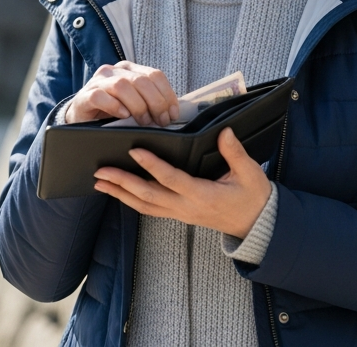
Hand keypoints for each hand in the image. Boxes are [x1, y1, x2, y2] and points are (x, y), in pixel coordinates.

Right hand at [65, 61, 178, 125]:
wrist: (82, 119)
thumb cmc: (113, 112)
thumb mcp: (134, 103)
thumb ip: (150, 102)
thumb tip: (173, 112)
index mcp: (129, 69)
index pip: (155, 75)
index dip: (168, 95)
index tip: (173, 114)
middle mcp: (113, 71)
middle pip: (141, 81)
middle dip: (156, 103)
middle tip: (161, 122)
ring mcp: (98, 82)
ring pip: (123, 86)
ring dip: (138, 106)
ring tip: (143, 122)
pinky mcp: (84, 96)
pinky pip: (100, 97)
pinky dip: (114, 106)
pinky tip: (123, 116)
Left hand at [93, 128, 271, 238]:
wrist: (256, 225)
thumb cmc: (253, 197)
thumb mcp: (250, 173)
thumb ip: (235, 153)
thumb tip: (224, 132)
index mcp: (203, 195)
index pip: (171, 179)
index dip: (152, 165)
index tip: (134, 150)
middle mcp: (186, 207)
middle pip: (148, 195)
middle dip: (122, 183)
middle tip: (101, 170)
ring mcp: (180, 214)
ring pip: (144, 206)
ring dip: (120, 194)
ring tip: (100, 182)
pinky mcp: (179, 215)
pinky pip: (150, 209)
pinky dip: (131, 201)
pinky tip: (118, 192)